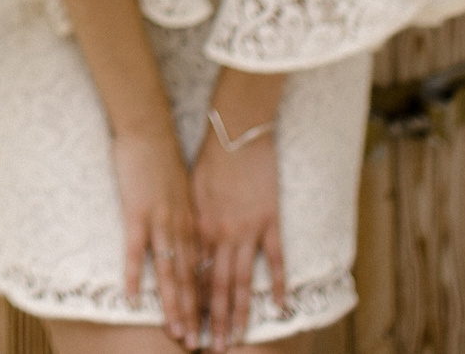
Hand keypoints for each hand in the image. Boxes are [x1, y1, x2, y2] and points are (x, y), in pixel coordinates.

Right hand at [110, 129, 199, 342]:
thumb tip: (189, 238)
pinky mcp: (137, 212)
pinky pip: (136, 251)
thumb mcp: (186, 190)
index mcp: (195, 223)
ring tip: (176, 332)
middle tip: (196, 343)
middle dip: (194, 314)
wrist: (149, 128)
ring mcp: (160, 222)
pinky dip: (134, 277)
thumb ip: (188, 217)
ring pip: (170, 272)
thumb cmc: (164, 157)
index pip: (204, 270)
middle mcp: (183, 228)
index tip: (210, 325)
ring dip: (174, 305)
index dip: (207, 301)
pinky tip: (134, 299)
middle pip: (191, 279)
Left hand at [190, 124, 286, 348]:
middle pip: (214, 286)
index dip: (188, 303)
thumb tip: (186, 248)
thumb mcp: (191, 190)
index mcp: (198, 227)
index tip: (185, 326)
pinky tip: (279, 307)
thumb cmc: (209, 157)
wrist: (235, 131)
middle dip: (210, 320)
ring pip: (241, 280)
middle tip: (209, 348)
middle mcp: (220, 234)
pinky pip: (274, 259)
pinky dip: (277, 284)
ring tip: (236, 339)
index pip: (191, 275)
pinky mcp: (269, 221)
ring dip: (238, 312)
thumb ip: (191, 221)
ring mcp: (247, 230)